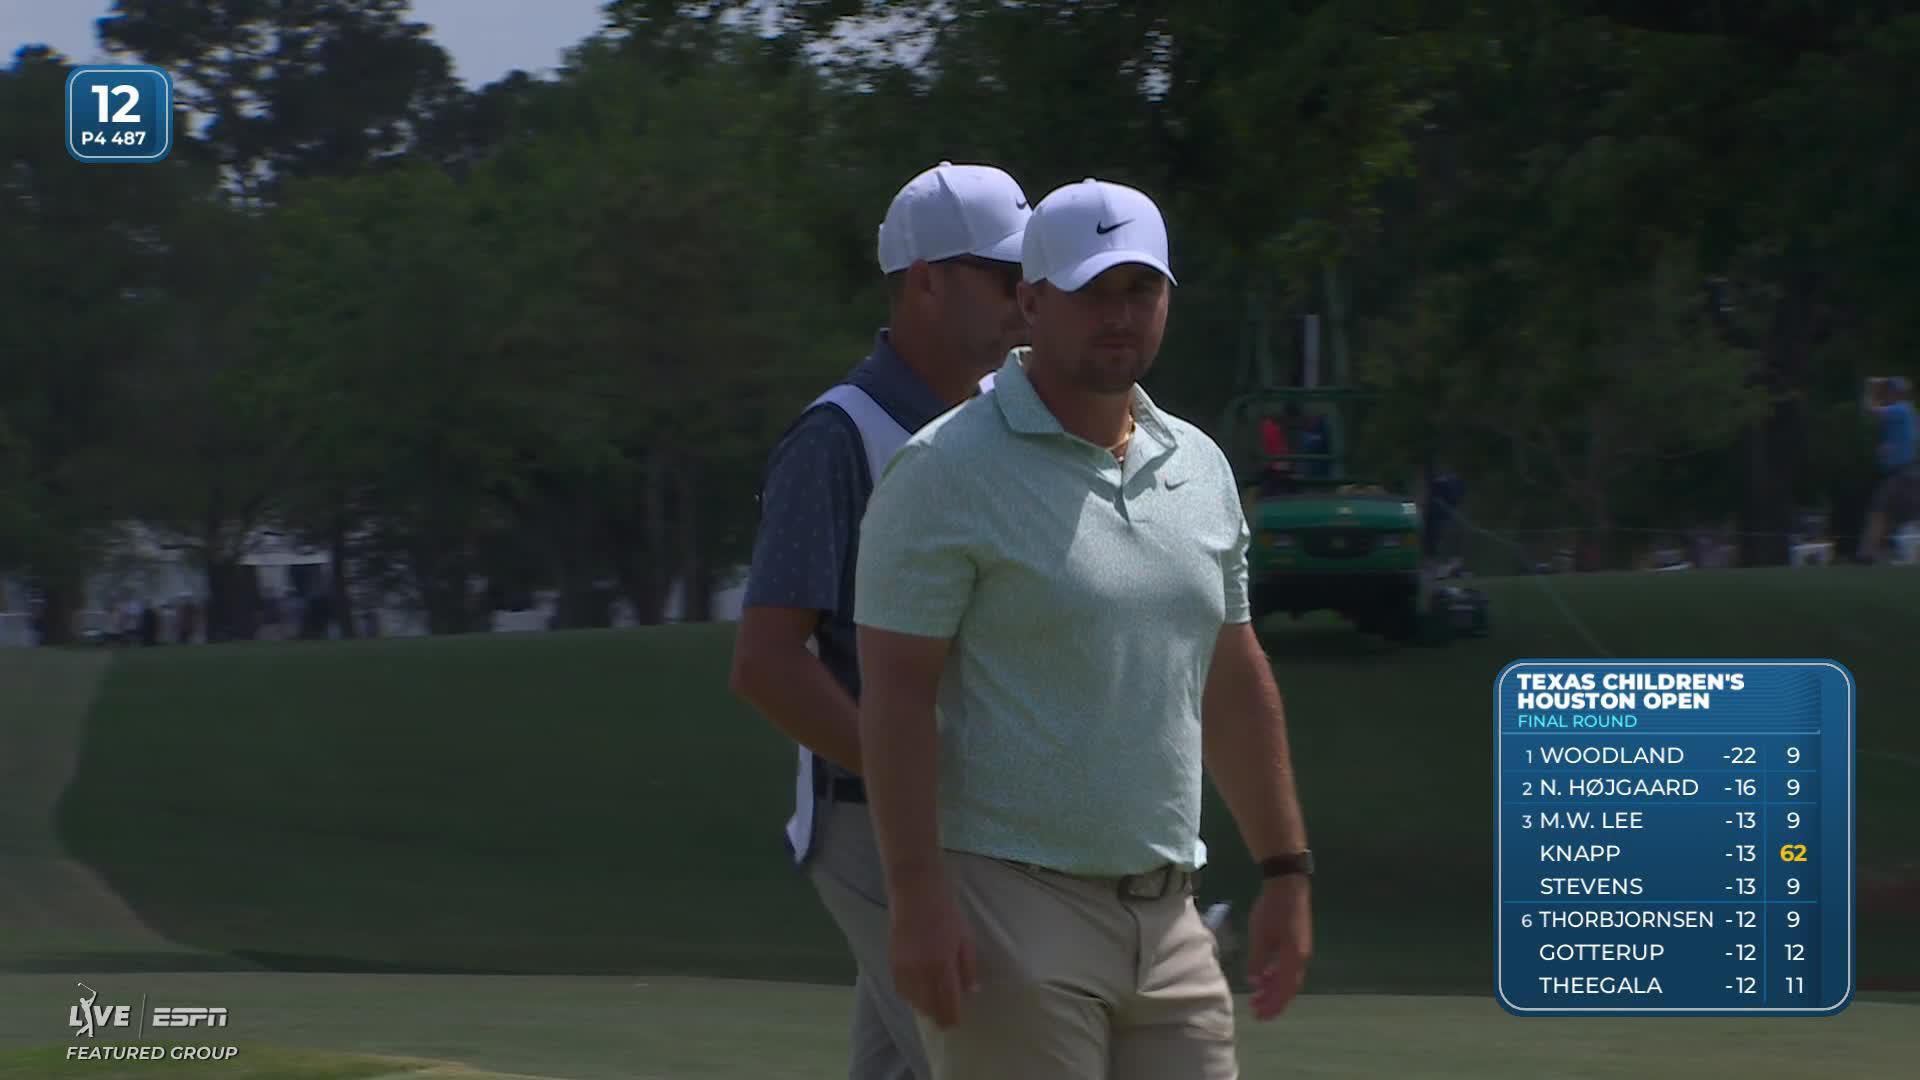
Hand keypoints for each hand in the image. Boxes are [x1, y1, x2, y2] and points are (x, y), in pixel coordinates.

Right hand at [889, 877, 978, 1029]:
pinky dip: (909, 996)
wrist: (916, 893)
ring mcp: (905, 967)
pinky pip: (900, 989)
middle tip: (945, 1022)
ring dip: (923, 1008)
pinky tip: (917, 995)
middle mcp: (922, 971)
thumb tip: (971, 991)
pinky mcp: (893, 961)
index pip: (947, 1002)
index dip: (951, 1017)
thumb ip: (968, 967)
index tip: (954, 1024)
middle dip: (937, 1016)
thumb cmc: (946, 913)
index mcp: (943, 964)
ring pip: (913, 1000)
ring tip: (932, 1009)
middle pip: (928, 1006)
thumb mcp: (965, 939)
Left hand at [1246, 874, 1310, 1019]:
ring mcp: (1301, 949)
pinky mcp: (1297, 941)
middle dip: (1273, 1001)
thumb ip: (1258, 961)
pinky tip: (1265, 975)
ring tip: (1258, 995)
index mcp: (1294, 958)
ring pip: (1289, 977)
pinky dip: (1277, 975)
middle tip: (1257, 1010)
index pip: (1284, 990)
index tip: (1259, 1015)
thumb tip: (1255, 982)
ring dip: (1274, 988)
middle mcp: (1302, 957)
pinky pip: (1288, 966)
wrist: (1288, 884)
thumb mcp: (1260, 936)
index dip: (1273, 1005)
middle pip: (1289, 987)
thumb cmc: (1273, 910)